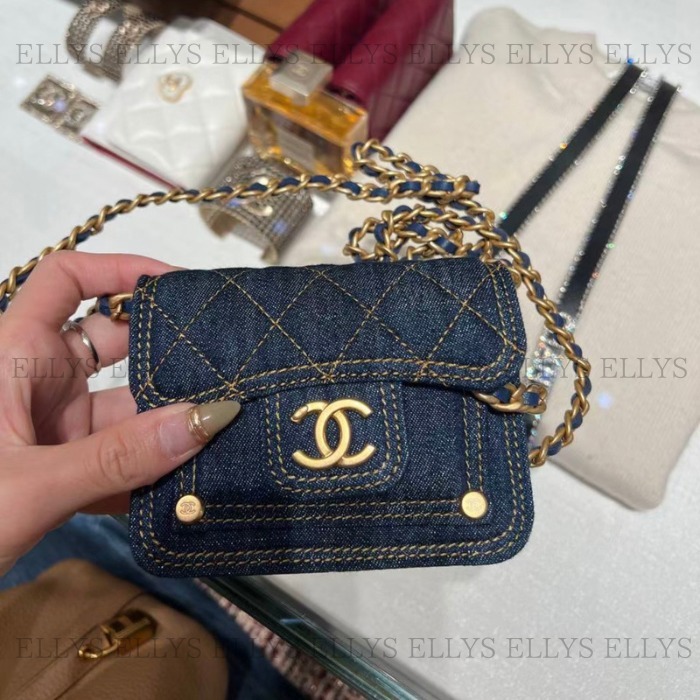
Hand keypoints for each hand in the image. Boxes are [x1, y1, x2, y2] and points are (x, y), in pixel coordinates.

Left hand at [0, 252, 239, 574]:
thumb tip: (210, 418)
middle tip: (229, 371)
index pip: (66, 279)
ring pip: (125, 410)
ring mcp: (52, 428)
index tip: (182, 286)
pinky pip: (120, 458)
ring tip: (226, 435)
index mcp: (14, 355)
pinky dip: (151, 473)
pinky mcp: (63, 470)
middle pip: (115, 346)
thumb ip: (118, 458)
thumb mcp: (28, 484)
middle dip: (169, 359)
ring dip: (167, 429)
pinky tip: (189, 487)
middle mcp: (36, 381)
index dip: (120, 268)